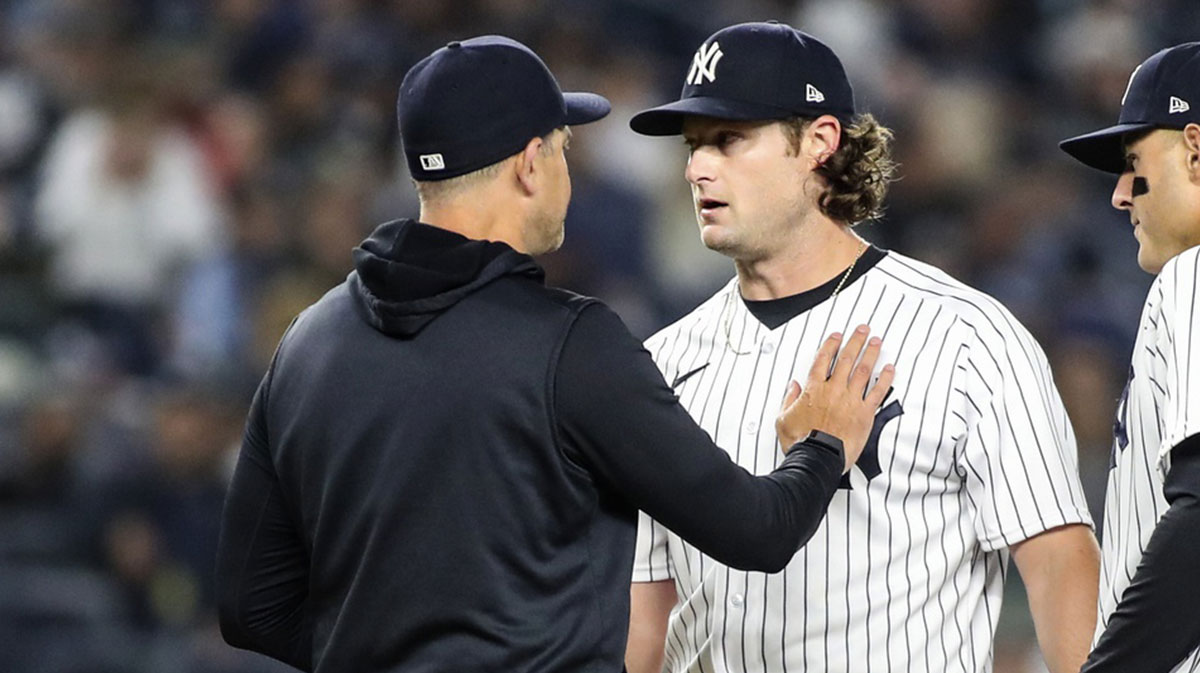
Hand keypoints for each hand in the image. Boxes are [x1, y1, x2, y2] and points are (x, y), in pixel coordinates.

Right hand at [776, 325, 893, 472]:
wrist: (818, 458)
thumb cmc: (801, 442)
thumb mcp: (783, 419)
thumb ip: (789, 399)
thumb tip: (792, 386)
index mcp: (813, 389)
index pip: (823, 359)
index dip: (831, 344)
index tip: (837, 335)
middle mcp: (834, 390)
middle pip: (846, 359)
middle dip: (855, 341)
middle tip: (863, 329)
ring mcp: (851, 400)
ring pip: (863, 371)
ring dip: (871, 353)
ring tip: (876, 341)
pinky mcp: (864, 414)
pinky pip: (878, 392)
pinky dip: (886, 379)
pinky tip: (890, 369)